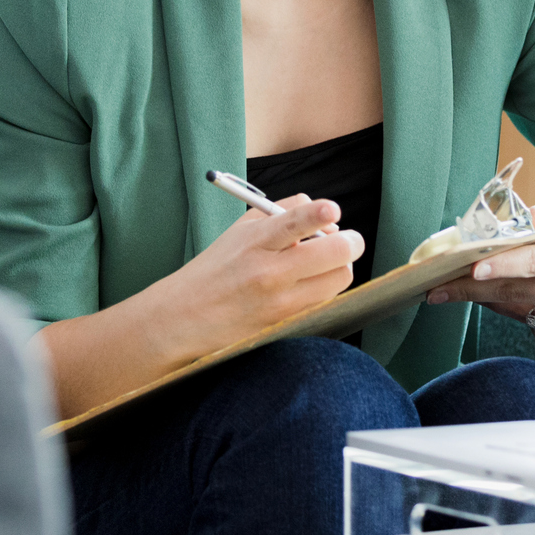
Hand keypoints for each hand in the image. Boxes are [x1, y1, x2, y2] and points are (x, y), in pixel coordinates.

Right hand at [150, 194, 363, 360]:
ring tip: (323, 262)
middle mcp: (269, 273)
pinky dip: (326, 288)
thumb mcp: (242, 229)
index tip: (332, 209)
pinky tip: (309, 283)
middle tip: (347, 240)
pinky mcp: (287, 324)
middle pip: (334, 254)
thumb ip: (285, 211)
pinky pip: (326, 301)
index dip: (318, 214)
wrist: (185, 316)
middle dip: (350, 242)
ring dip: (340, 266)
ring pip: (339, 278)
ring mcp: (280, 302)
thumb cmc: (219, 266)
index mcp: (255, 242)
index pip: (293, 223)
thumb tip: (329, 217)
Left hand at [422, 193, 534, 348]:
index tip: (473, 269)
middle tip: (439, 288)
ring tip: (457, 290)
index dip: (503, 265)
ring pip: (522, 313)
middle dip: (472, 290)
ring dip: (488, 301)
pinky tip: (506, 299)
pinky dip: (518, 313)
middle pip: (518, 293)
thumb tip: (514, 219)